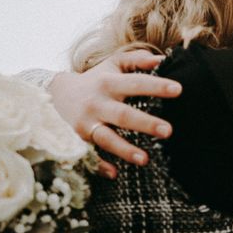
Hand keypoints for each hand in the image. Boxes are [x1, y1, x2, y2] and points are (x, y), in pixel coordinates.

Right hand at [49, 49, 181, 177]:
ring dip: (125, 150)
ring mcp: (86, 124)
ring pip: (106, 139)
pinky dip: (100, 165)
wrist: (54, 94)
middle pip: (123, 115)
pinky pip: (89, 156)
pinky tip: (114, 174)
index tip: (178, 89)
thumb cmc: (96, 79)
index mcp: (109, 83)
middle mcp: (97, 104)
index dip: (156, 86)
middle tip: (168, 130)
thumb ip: (137, 59)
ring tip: (146, 159)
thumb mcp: (113, 64)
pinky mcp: (77, 141)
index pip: (136, 83)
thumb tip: (163, 59)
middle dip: (145, 123)